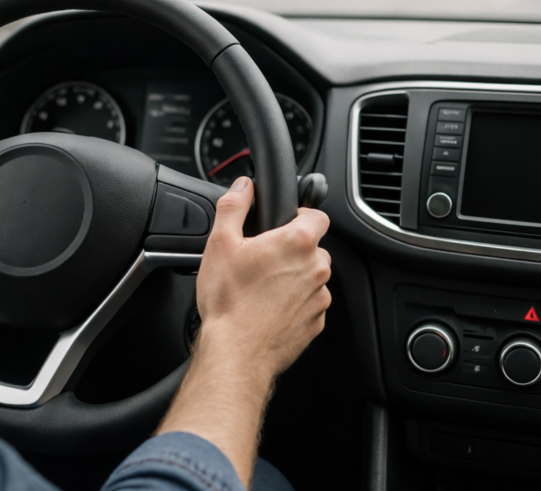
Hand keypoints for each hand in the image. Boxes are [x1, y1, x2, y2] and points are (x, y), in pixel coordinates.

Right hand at [157, 176, 330, 487]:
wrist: (236, 352)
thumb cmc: (229, 301)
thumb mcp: (220, 243)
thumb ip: (234, 206)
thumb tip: (243, 187)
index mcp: (297, 242)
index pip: (317, 214)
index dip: (299, 215)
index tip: (282, 223)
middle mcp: (316, 268)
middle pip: (313, 247)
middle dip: (291, 249)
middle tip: (261, 259)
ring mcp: (319, 298)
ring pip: (311, 277)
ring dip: (293, 278)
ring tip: (260, 288)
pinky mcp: (315, 324)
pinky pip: (308, 304)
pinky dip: (293, 304)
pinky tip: (266, 308)